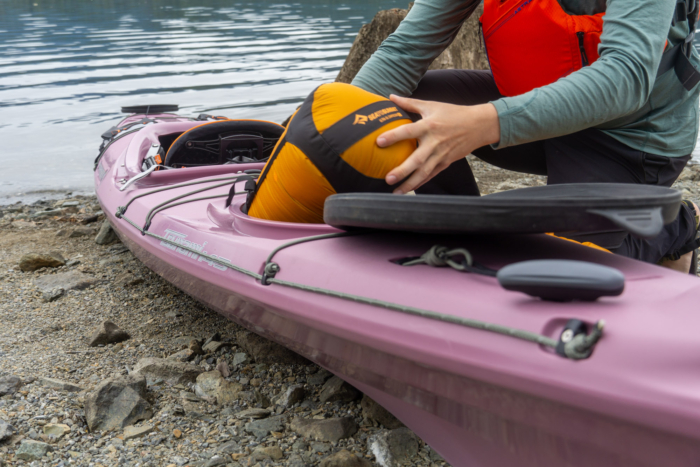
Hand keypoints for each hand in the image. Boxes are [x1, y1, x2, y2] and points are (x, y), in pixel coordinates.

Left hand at [378, 95, 500, 193]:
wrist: (478, 125)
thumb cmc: (453, 113)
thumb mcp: (431, 105)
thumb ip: (409, 103)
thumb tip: (390, 96)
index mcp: (429, 125)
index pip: (408, 131)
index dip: (394, 136)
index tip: (379, 142)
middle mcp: (435, 142)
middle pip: (417, 159)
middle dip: (402, 170)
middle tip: (387, 178)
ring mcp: (441, 154)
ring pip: (424, 172)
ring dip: (410, 183)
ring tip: (395, 192)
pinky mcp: (446, 162)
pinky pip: (432, 175)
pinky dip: (421, 183)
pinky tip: (409, 189)